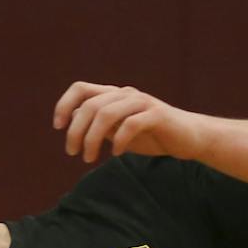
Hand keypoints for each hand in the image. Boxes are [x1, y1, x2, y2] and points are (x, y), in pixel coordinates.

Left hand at [53, 82, 213, 163]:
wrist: (189, 138)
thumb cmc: (152, 135)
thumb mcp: (118, 132)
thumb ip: (98, 126)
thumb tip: (72, 122)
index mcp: (114, 95)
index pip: (81, 89)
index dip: (64, 104)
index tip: (58, 127)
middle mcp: (126, 94)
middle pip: (90, 105)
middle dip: (76, 130)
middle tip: (73, 153)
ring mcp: (142, 102)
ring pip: (106, 114)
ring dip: (92, 138)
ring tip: (89, 158)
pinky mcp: (157, 115)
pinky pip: (131, 124)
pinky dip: (119, 140)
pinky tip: (116, 154)